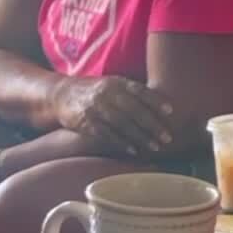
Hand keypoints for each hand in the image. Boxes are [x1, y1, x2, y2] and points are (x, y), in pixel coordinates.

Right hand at [54, 76, 173, 156]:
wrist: (60, 95)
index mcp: (116, 82)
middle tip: (168, 137)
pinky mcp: (86, 123)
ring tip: (155, 147)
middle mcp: (107, 93)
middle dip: (153, 124)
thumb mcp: (112, 84)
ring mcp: (96, 108)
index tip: (171, 111)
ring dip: (141, 137)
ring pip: (122, 124)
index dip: (156, 100)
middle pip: (134, 110)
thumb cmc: (94, 91)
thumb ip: (131, 91)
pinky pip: (107, 135)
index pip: (140, 90)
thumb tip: (160, 102)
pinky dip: (121, 143)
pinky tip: (134, 150)